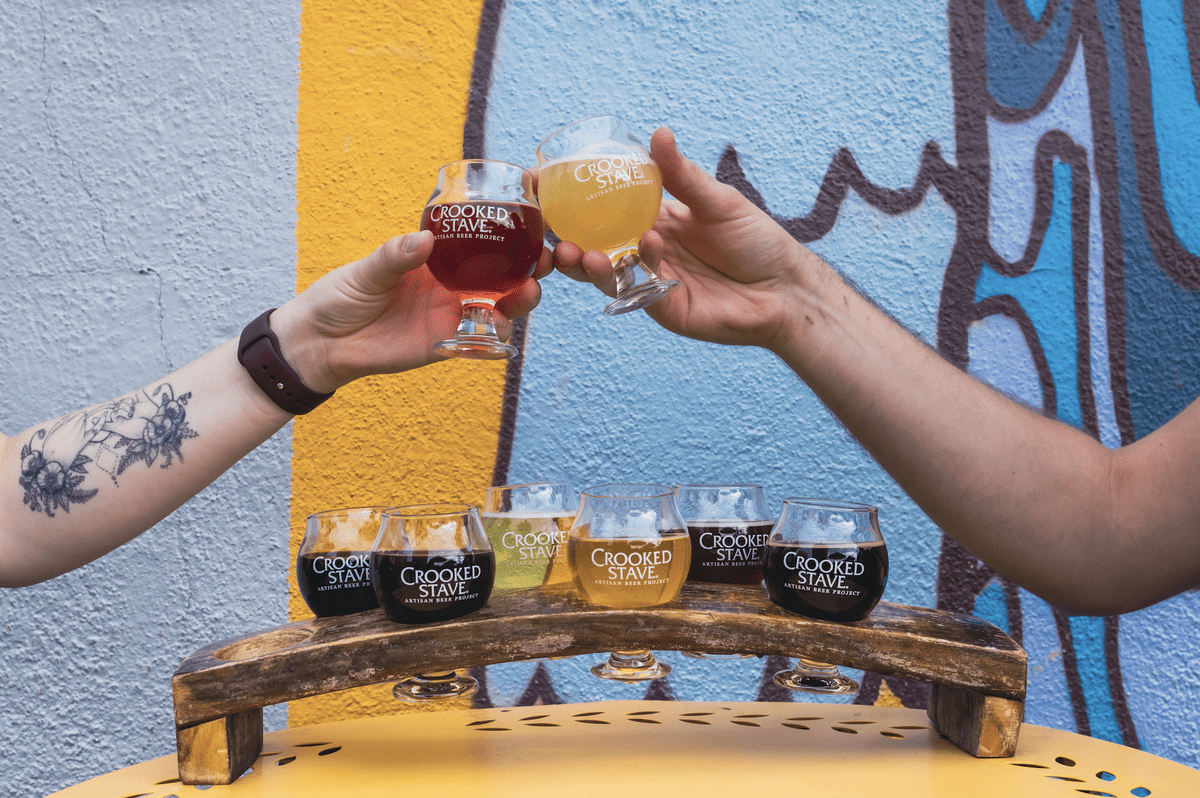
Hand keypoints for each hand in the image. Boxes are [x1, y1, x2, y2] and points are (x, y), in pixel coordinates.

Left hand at [272, 231, 552, 392]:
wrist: (321, 344)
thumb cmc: (340, 297)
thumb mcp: (366, 271)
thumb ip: (395, 256)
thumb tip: (424, 240)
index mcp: (435, 259)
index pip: (480, 240)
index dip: (508, 228)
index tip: (532, 209)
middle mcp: (450, 285)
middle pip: (502, 274)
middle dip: (529, 265)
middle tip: (543, 257)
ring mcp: (449, 315)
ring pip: (498, 307)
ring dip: (520, 299)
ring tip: (528, 290)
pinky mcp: (444, 345)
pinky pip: (478, 343)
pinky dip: (495, 337)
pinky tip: (504, 328)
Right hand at [553, 127, 818, 351]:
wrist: (786, 287)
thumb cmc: (756, 240)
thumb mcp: (717, 200)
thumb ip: (682, 176)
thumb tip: (657, 134)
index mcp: (650, 222)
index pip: (600, 211)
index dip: (569, 201)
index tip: (539, 182)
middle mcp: (644, 253)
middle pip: (592, 248)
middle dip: (565, 241)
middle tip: (549, 231)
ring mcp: (652, 282)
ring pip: (608, 276)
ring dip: (590, 264)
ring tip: (583, 253)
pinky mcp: (666, 308)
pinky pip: (641, 291)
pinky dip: (640, 268)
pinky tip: (647, 247)